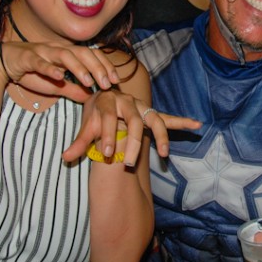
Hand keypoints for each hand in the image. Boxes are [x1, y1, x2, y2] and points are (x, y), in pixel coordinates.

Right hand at [0, 41, 119, 102]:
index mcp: (67, 54)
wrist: (4, 61)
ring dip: (79, 68)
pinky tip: (59, 76)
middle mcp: (58, 49)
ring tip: (89, 82)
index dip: (105, 66)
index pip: (92, 56)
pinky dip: (50, 68)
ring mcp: (43, 52)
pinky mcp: (28, 58)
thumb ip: (73, 90)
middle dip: (98, 67)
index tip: (116, 80)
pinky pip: (40, 62)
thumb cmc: (32, 72)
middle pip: (83, 53)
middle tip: (108, 84)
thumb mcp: (56, 85)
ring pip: (65, 55)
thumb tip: (92, 99)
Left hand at [63, 89, 201, 164]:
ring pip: (155, 121)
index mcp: (108, 100)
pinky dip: (182, 122)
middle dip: (132, 143)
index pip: (108, 118)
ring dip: (160, 137)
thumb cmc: (95, 114)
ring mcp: (143, 107)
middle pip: (134, 122)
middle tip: (127, 163)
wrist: (105, 97)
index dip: (107, 135)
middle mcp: (128, 101)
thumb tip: (65, 157)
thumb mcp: (86, 127)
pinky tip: (197, 124)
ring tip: (163, 154)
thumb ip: (78, 143)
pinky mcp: (152, 114)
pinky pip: (169, 119)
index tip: (107, 154)